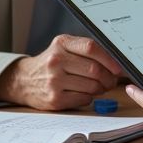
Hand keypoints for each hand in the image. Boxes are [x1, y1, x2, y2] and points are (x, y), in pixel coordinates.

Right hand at [0, 34, 121, 109]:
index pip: (91, 48)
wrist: (23, 80)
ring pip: (92, 86)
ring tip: (99, 87)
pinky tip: (86, 93)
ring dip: (101, 88)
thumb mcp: (63, 48)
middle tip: (112, 81)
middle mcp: (56, 60)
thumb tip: (115, 63)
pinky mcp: (54, 99)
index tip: (118, 68)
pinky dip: (90, 97)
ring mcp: (54, 81)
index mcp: (61, 43)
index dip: (109, 59)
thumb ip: (85, 50)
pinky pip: (84, 99)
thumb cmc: (51, 63)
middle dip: (108, 77)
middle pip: (94, 69)